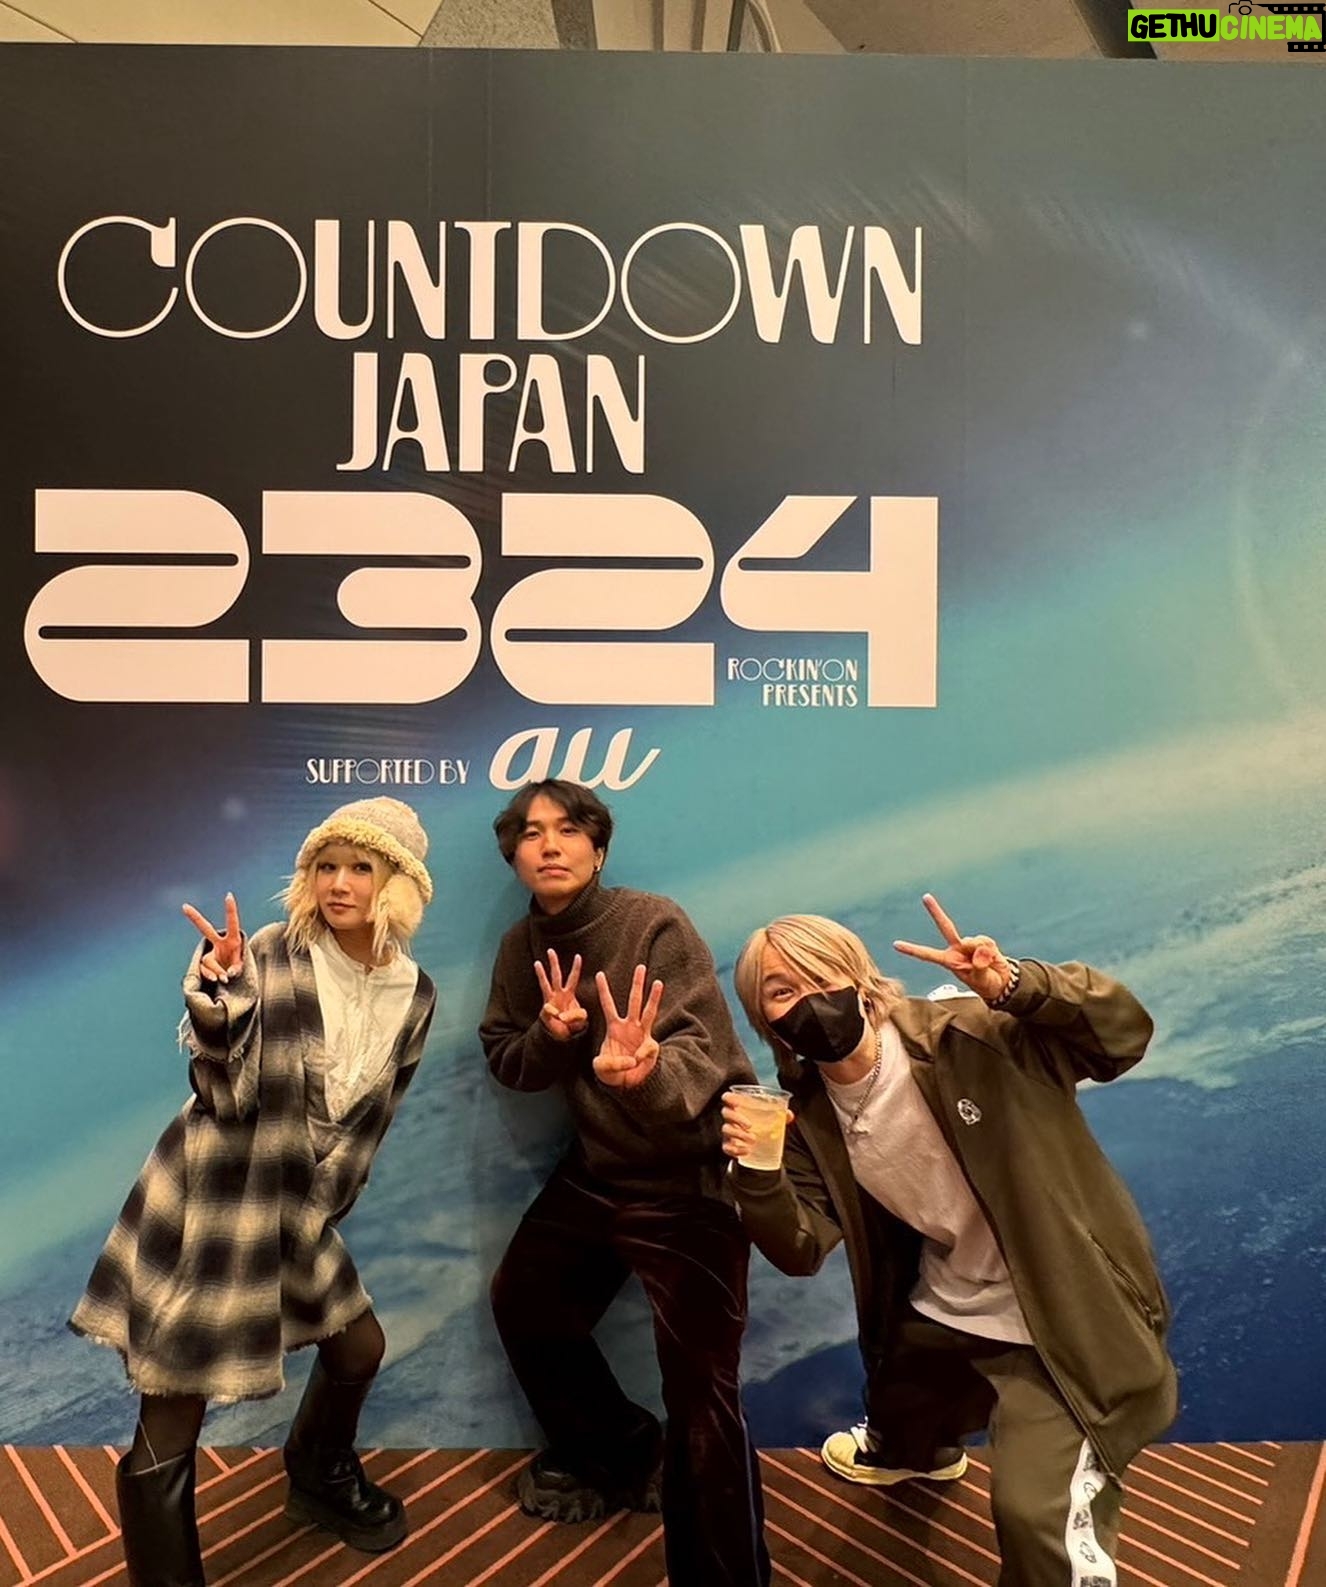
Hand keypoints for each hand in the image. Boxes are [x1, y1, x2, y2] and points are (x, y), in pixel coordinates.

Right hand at [182, 893, 244, 983]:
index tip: (228, 895)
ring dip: (216, 970)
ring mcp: (211, 953)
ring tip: (224, 979)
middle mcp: (220, 943)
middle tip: (184, 906)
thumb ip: (236, 968)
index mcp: (233, 941)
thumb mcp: (243, 967)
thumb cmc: (239, 968)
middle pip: (205, 928)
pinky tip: (216, 980)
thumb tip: (226, 974)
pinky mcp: (204, 963)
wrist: (232, 979)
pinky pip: (204, 969)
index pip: (232, 923)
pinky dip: (210, 975)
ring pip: (209, 960)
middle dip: (195, 917)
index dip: (230, 910)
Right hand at [533, 950, 587, 1040]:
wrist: (560, 1036)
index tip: (578, 956)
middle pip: (556, 975)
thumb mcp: (580, 1021)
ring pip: (545, 983)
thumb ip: (578, 1016)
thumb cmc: (571, 1025)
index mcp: (569, 994)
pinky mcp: (544, 1010)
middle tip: (551, 950)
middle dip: (554, 962)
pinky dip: (552, 1014)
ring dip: (541, 973)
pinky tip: (557, 1017)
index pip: (573, 978)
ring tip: (537, 962)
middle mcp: (558, 995)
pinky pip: (547, 1010)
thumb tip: (565, 1013)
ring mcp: (549, 1001)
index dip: (576, 968)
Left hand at [593, 964, 662, 1088]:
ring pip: (649, 1011)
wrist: (626, 1085)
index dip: (604, 990)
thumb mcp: (601, 1067)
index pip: (608, 1005)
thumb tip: (633, 1059)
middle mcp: (630, 1026)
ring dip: (654, 997)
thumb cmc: (611, 1072)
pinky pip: (649, 1047)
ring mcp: (642, 1034)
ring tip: (658, 982)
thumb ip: (610, 1063)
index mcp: (614, 1027)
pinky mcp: (651, 1047)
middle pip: (634, 1000)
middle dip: (637, 984)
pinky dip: (643, 1054)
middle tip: (640, 966)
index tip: (600, 974)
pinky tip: (635, 1061)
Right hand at [721, 1092, 794, 1160]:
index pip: (728, 1097)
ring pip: (726, 1130)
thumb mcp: (770, 1117)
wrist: (756, 1142)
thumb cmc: (760, 1123)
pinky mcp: (728, 1145)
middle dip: (737, 1119)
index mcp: (738, 1106)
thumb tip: (789, 1115)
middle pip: (726, 1113)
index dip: (729, 1098)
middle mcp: (731, 1118)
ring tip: (753, 1140)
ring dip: (739, 1135)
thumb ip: (780, 1113)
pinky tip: (746, 1151)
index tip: (736, 1103)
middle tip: (751, 1126)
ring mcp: (728, 1131)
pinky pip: (727, 1147)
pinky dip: (736, 1149)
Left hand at [893, 893, 1012, 1003]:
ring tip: (986, 965)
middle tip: (925, 897)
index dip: (912, 950)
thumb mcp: (982, 980)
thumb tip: (979, 952)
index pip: (928, 955)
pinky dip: (991, 950)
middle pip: (946, 927)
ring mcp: (969, 944)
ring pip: (974, 941)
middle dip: (936, 912)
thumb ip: (980, 966)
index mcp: (950, 961)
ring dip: (982, 952)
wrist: (1003, 983)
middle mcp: (957, 949)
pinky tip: (993, 958)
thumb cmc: (986, 983)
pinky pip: (986, 942)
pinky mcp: (983, 941)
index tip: (896, 945)